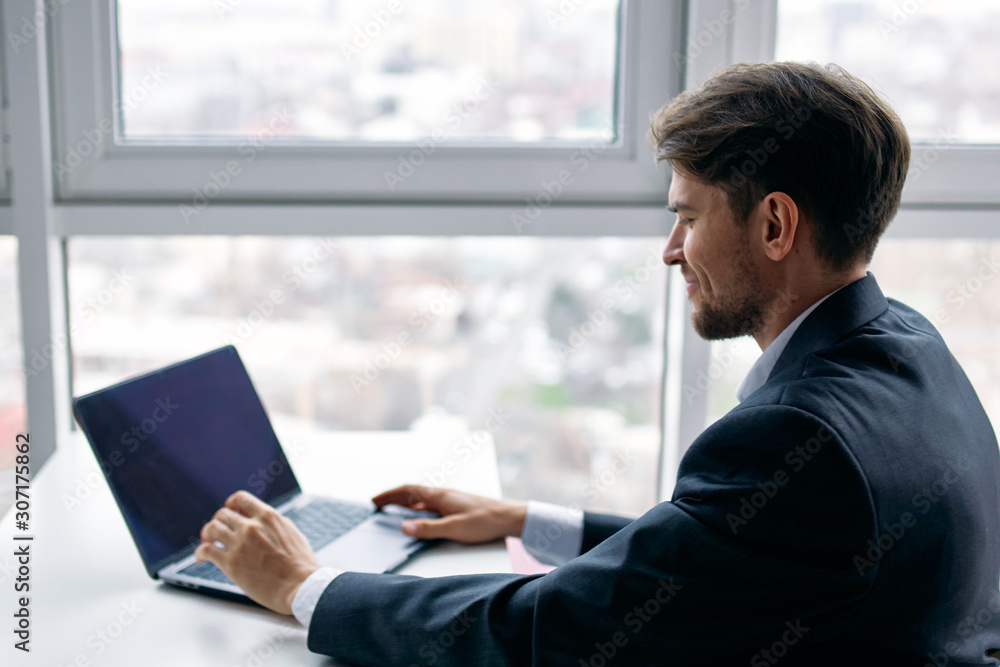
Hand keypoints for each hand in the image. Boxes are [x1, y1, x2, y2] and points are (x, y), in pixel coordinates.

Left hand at [195, 490, 319, 614]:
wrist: (300, 586)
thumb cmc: (301, 564)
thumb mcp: (292, 532)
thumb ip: (274, 524)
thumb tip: (263, 521)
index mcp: (268, 516)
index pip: (240, 498)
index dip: (232, 504)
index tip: (231, 512)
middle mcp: (251, 526)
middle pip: (223, 514)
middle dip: (219, 522)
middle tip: (219, 532)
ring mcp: (239, 544)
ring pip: (211, 528)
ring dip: (207, 535)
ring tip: (208, 542)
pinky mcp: (230, 564)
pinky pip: (206, 550)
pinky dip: (200, 552)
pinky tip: (202, 557)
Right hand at [372, 484, 526, 542]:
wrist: (509, 517)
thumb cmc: (485, 521)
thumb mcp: (454, 528)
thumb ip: (428, 529)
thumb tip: (404, 527)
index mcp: (439, 495)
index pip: (407, 491)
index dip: (389, 495)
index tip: (374, 501)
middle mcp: (443, 494)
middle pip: (411, 493)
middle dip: (393, 499)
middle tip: (377, 506)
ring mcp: (450, 500)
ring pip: (421, 499)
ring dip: (405, 504)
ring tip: (392, 512)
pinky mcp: (456, 507)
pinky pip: (430, 505)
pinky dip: (418, 509)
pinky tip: (419, 518)